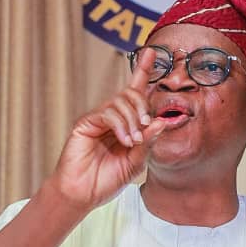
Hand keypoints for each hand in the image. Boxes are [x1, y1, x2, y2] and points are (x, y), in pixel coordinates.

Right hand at [49, 48, 165, 213]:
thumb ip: (148, 141)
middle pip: (132, 93)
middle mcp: (112, 116)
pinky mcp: (85, 122)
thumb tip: (162, 121)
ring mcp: (98, 118)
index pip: (137, 92)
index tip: (151, 52)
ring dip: (133, 120)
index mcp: (126, 123)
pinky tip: (124, 140)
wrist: (83, 194)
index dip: (143, 71)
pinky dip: (121, 125)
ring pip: (121, 101)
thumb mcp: (136, 161)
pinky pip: (108, 113)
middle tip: (146, 125)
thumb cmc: (107, 179)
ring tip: (132, 142)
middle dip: (144, 105)